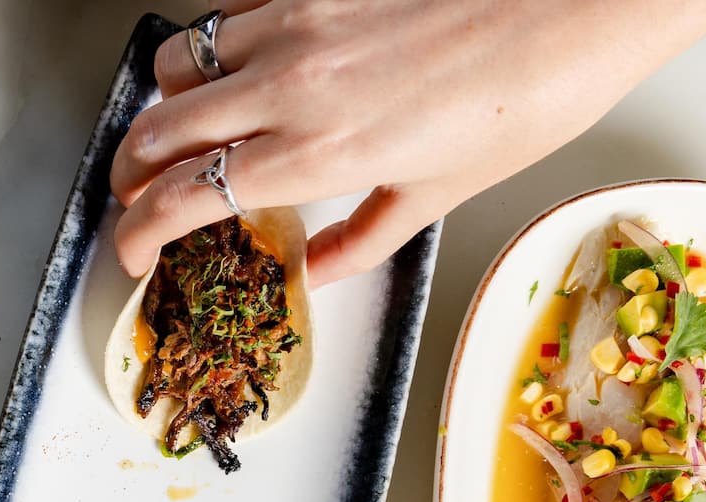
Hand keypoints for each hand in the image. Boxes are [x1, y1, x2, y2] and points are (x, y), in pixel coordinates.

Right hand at [110, 0, 705, 285]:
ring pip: (177, 64)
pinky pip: (227, 14)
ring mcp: (297, 25)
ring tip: (179, 129)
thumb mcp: (441, 192)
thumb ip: (360, 237)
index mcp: (319, 154)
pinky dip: (213, 47)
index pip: (183, 197)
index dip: (137, 232)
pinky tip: (234, 67)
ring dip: (163, 105)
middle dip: (129, 174)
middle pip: (156, 131)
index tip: (132, 250)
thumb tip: (314, 270)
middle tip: (137, 195)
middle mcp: (292, 87)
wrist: (577, 4)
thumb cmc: (528, 94)